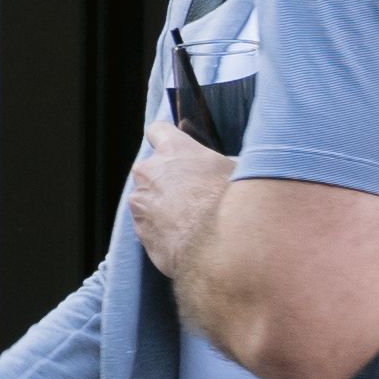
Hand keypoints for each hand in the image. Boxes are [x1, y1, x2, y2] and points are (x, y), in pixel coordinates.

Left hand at [124, 119, 233, 284]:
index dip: (166, 140)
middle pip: (152, 169)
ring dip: (164, 207)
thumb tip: (224, 168)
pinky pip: (150, 227)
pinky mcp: (140, 233)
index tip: (175, 150)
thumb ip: (219, 164)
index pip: (158, 130)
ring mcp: (140, 204)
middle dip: (168, 179)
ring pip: (149, 200)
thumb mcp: (239, 171)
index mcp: (173, 149)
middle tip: (195, 195)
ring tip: (193, 222)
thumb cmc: (234, 202)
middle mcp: (148, 172)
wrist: (223, 248)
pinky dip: (163, 231)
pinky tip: (186, 239)